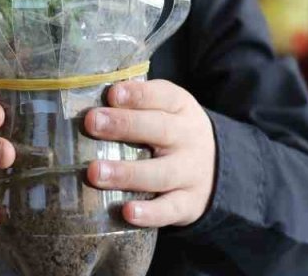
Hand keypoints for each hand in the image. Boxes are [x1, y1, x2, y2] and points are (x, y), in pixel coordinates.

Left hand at [84, 80, 215, 227]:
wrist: (221, 168)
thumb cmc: (173, 132)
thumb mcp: (165, 109)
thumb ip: (134, 104)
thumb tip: (85, 97)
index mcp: (180, 107)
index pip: (162, 96)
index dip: (137, 94)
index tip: (112, 94)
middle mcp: (188, 138)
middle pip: (159, 130)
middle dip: (124, 125)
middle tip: (92, 123)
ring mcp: (190, 172)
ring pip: (160, 173)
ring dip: (127, 173)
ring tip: (95, 172)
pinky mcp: (189, 203)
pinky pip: (169, 209)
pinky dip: (150, 213)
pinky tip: (127, 212)